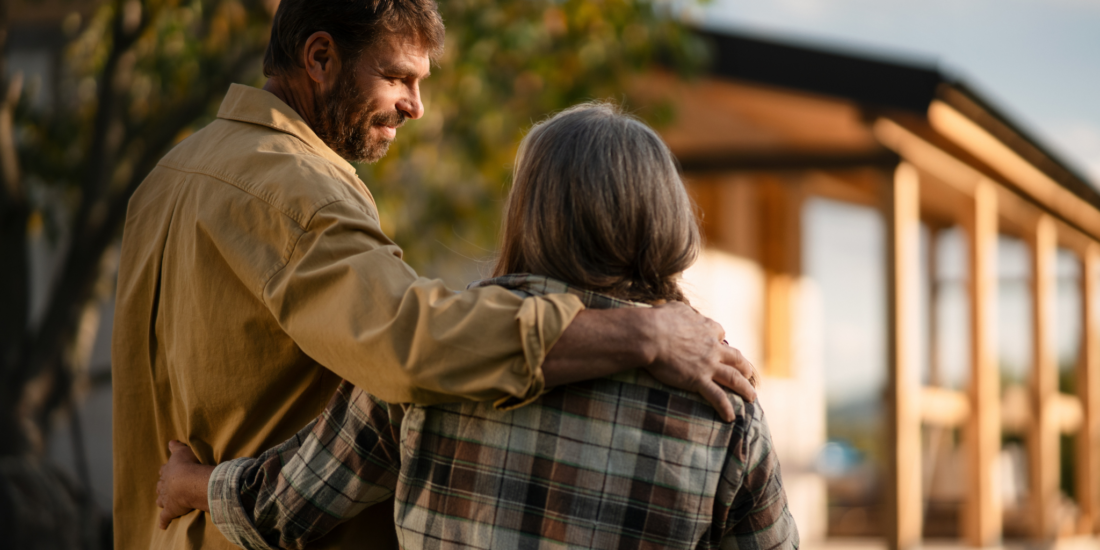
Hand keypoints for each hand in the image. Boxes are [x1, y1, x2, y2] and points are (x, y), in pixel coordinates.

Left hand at [156, 440, 203, 528]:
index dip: (166, 471)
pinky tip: (163, 526)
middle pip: (160, 486)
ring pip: (161, 500)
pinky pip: (165, 518)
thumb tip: (170, 441)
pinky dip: (164, 522)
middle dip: (162, 486)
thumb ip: (176, 447)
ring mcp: (166, 498)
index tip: (167, 471)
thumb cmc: (188, 464)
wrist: (189, 482)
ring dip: (162, 501)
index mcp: (167, 471)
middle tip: (166, 487)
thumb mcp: (182, 451)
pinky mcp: (170, 510)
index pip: (164, 471)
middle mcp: (164, 485)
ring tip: (163, 502)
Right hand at [643, 302, 756, 421]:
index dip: (720, 341)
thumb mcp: (676, 308)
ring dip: (745, 389)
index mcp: (707, 328)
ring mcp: (708, 365)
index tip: (719, 345)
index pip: (719, 334)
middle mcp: (713, 347)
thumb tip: (682, 312)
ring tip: (751, 397)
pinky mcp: (699, 380)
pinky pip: (717, 397)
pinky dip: (726, 408)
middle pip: (736, 358)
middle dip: (744, 367)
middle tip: (748, 374)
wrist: (651, 335)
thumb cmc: (659, 320)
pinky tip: (730, 417)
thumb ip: (684, 311)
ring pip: (734, 379)